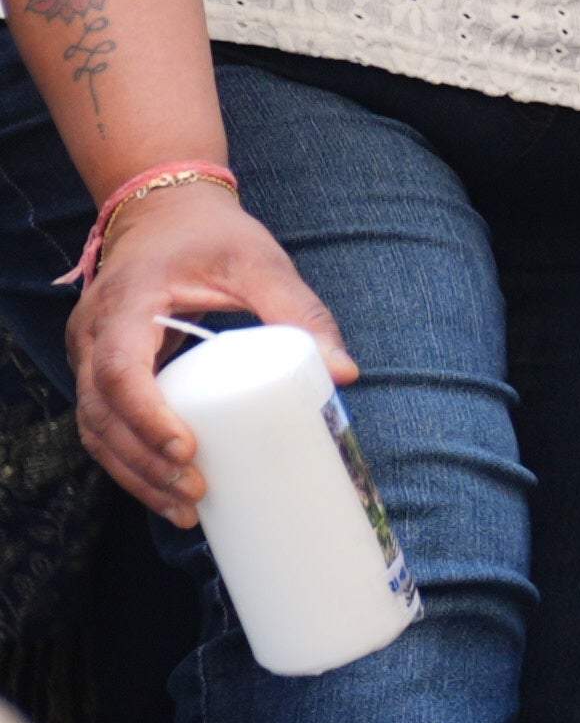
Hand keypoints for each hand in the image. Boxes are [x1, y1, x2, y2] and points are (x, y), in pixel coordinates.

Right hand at [71, 179, 355, 527]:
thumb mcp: (261, 263)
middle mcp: (93, 332)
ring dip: (131, 474)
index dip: (148, 419)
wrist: (166, 212)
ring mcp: (89, 352)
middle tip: (195, 496)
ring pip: (94, 426)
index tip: (188, 453)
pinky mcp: (100, 368)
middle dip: (143, 463)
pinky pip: (103, 423)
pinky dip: (128, 461)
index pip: (120, 372)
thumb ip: (302, 312)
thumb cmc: (215, 235)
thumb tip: (347, 374)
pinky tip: (164, 491)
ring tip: (184, 510)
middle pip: (101, 412)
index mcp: (126, 303)